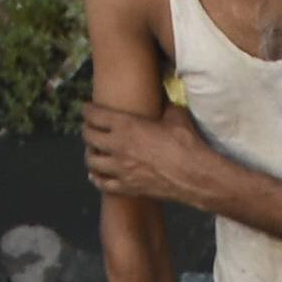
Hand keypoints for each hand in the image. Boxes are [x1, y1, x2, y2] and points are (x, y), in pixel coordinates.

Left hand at [78, 101, 241, 215]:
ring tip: (93, 151)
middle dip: (86, 130)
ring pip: (91, 161)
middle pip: (88, 137)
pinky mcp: (127, 187)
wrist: (195, 176)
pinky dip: (97, 178)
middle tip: (89, 128)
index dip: (87, 110)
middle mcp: (117, 146)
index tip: (87, 109)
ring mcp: (120, 169)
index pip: (94, 115)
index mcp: (126, 125)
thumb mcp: (175, 115)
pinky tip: (97, 174)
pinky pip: (102, 183)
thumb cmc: (187, 143)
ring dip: (90, 154)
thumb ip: (164, 104)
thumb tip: (166, 94)